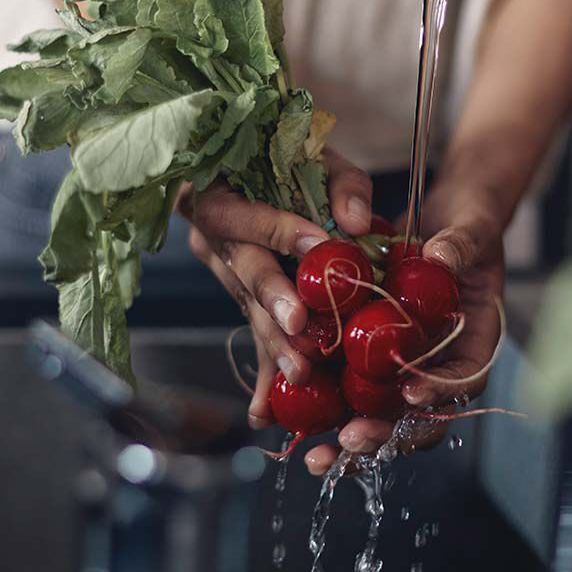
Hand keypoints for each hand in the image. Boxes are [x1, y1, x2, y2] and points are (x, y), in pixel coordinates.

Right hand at [178, 148, 373, 428]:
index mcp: (216, 196)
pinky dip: (264, 375)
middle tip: (299, 327)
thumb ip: (342, 184)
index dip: (278, 230)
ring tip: (299, 374)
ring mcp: (225, 276)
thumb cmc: (288, 159)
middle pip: (243, 274)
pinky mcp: (243, 303)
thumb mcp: (318, 157)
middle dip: (273, 303)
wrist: (258, 170)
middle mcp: (213, 241)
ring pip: (250, 312)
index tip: (316, 243)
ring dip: (275, 345)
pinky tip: (265, 414)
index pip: (242, 216)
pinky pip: (254, 338)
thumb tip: (358, 223)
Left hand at [304, 182, 506, 474]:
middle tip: (351, 439)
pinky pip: (348, 392)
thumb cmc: (468, 228)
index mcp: (474, 345)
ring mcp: (403, 370)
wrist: (443, 225)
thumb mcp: (470, 230)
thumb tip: (440, 256)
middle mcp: (439, 367)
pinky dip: (322, 411)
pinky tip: (289, 425)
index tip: (412, 395)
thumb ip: (462, 245)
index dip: (441, 392)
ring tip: (316, 458)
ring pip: (380, 417)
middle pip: (419, 418)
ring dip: (350, 443)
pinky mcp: (370, 363)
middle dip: (385, 434)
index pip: (465, 380)